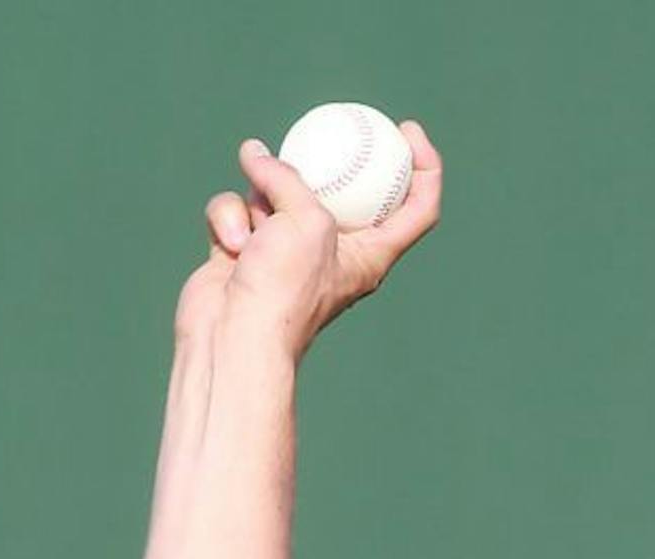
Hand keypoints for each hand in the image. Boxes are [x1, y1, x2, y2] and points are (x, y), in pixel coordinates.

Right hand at [176, 120, 441, 357]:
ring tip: (258, 225)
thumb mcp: (306, 221)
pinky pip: (237, 210)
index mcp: (372, 253)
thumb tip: (256, 155)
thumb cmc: (285, 287)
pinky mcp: (246, 248)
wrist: (234, 337)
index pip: (416, 209)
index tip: (410, 131)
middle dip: (329, 162)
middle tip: (327, 125)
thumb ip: (288, 179)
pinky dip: (229, 220)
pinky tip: (230, 243)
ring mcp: (287, 249)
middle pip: (343, 192)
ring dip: (259, 198)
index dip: (425, 169)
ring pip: (274, 192)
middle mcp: (335, 251)